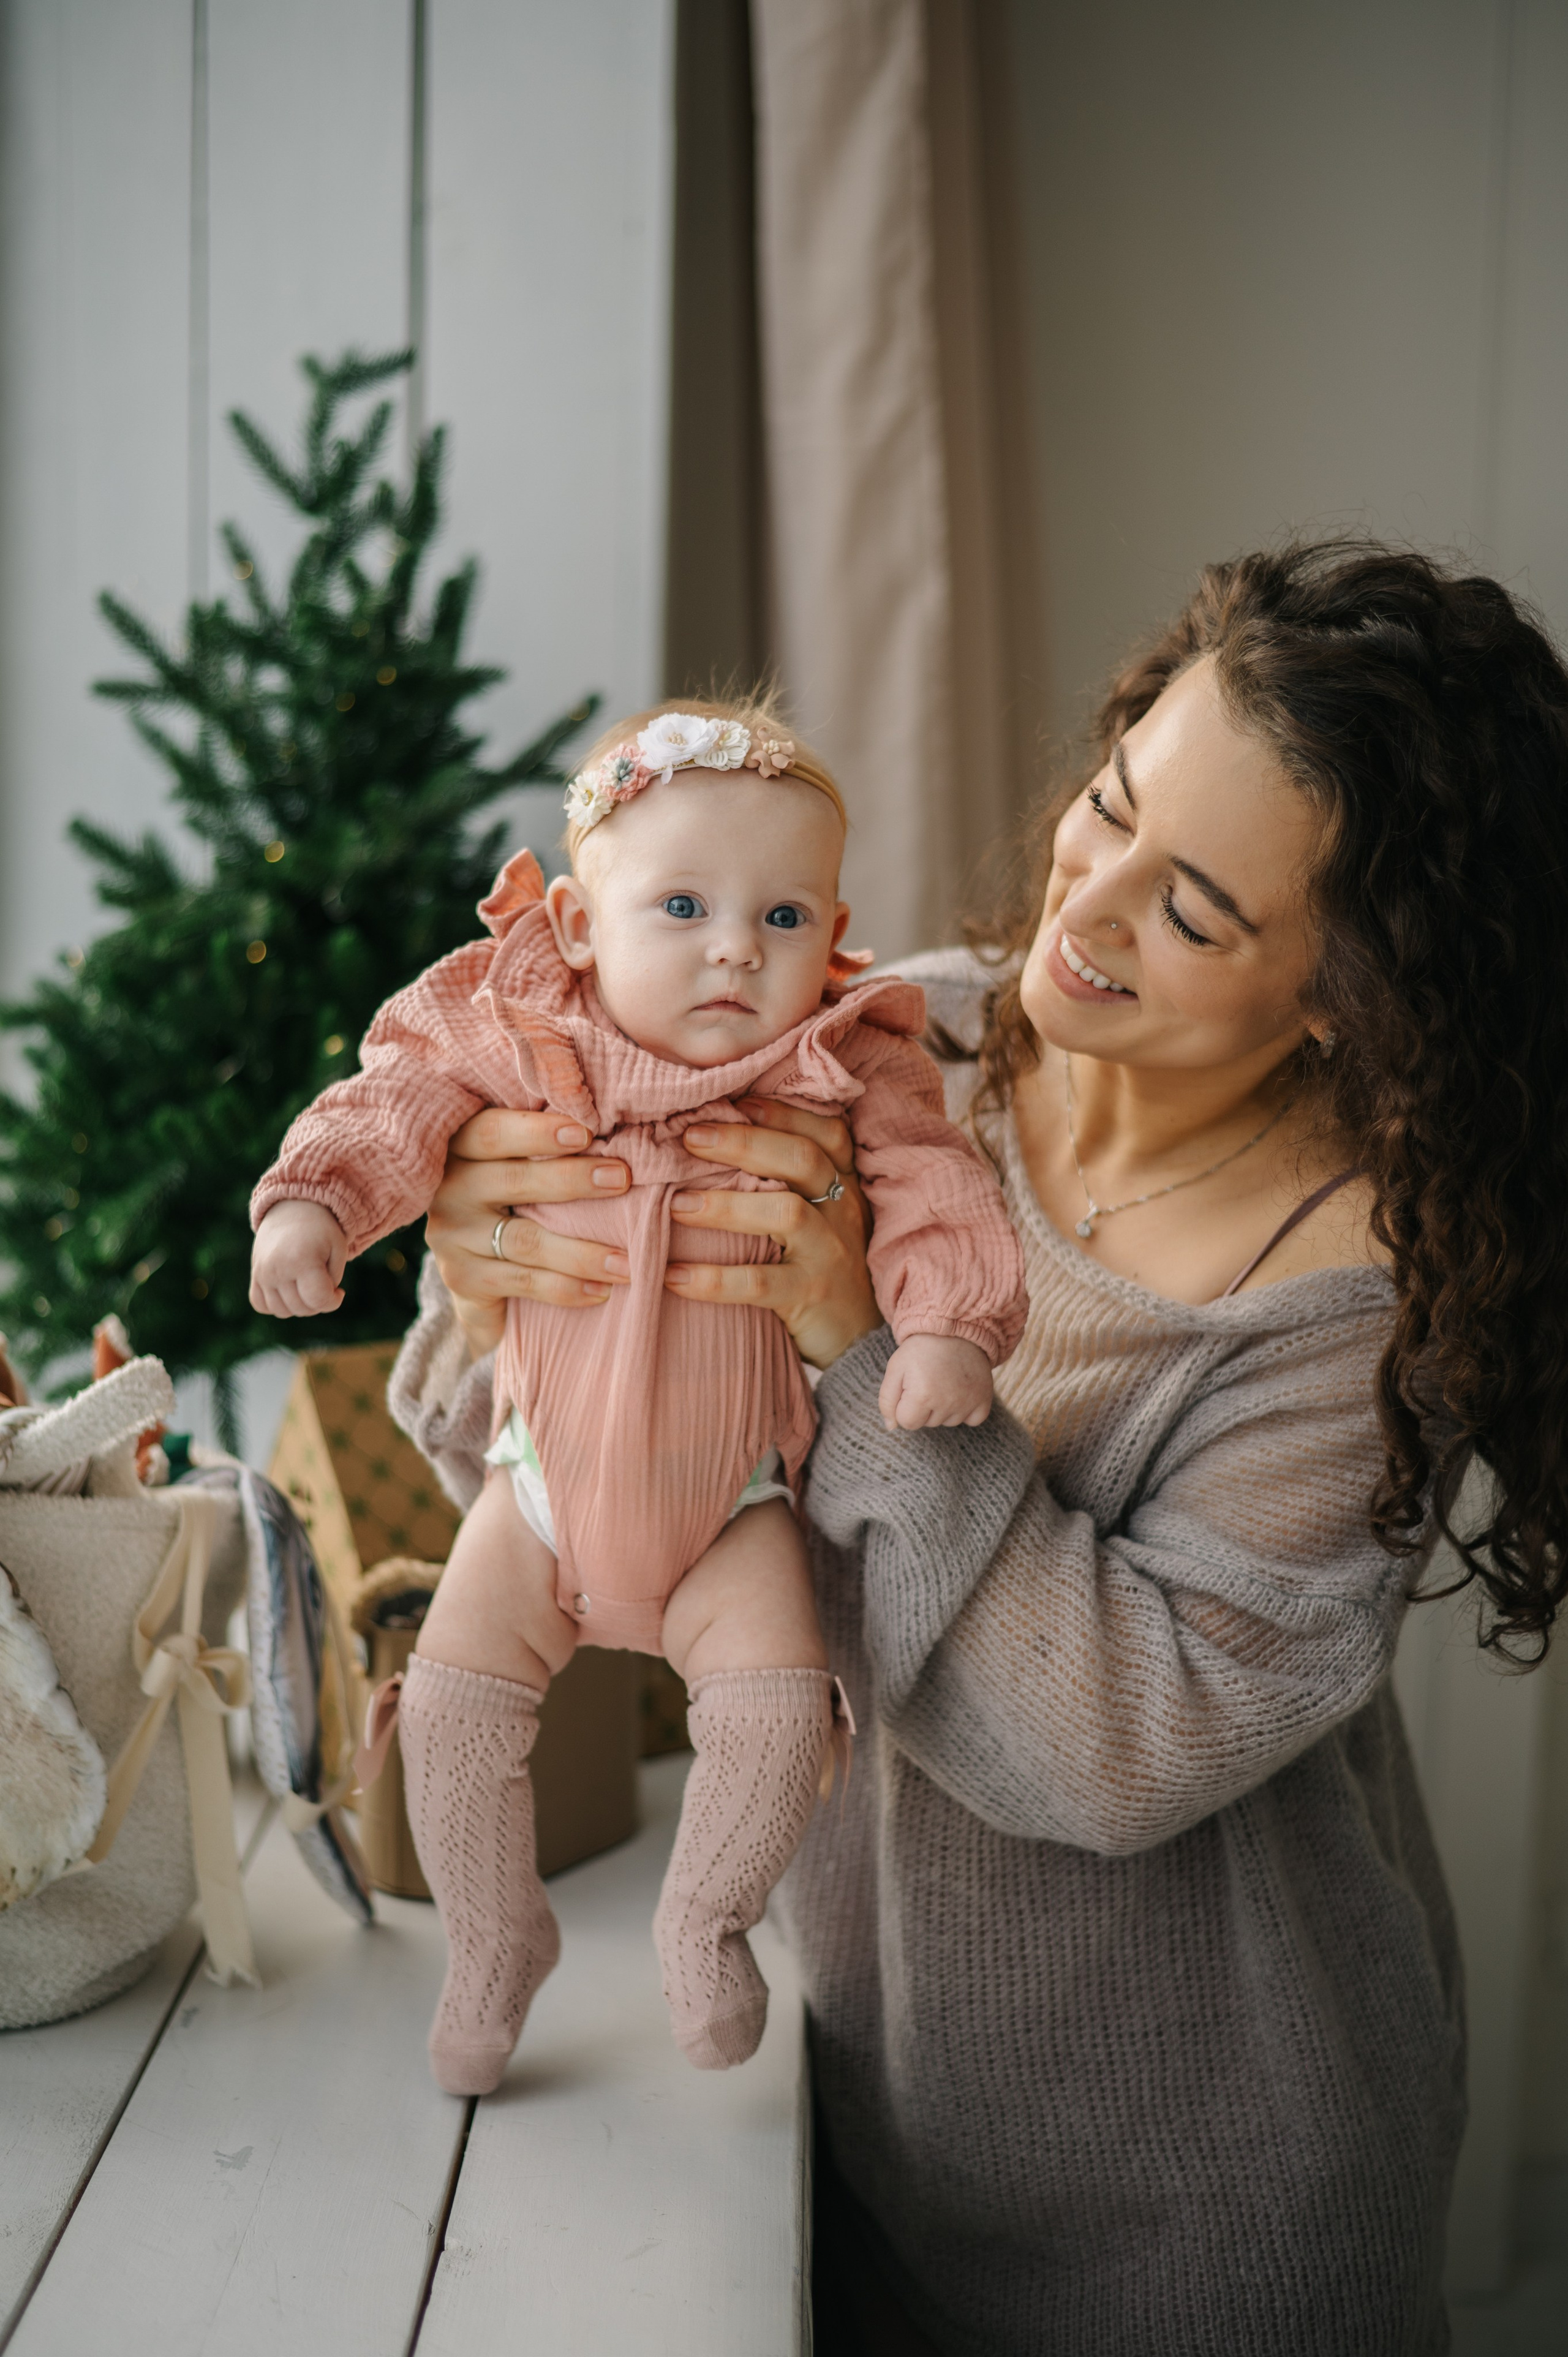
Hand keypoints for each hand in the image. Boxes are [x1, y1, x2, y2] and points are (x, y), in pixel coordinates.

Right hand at [250, 1200, 349, 1316]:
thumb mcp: (338, 1249)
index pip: (318, 1300)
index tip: (339, 1291)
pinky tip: (289, 1290)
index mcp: (302, 1259)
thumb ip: (333, 1280)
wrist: (292, 1208)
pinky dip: (276, 1305)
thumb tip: (318, 1303)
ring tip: (307, 1286)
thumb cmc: (321, 1230)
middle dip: (318, 1302)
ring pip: (282, 1311)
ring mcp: (262, 1273)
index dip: (333, 1301)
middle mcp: (277, 1268)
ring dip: (299, 1305)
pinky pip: (260, 1304)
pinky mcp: (255, 1275)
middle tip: (324, 1284)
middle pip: (302, 1308)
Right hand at [424, 1107, 630, 1357]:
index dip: (536, 1131)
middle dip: (571, 1178)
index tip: (586, 1132)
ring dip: (582, 1251)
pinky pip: (523, 1281)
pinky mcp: (462, 1279)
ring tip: (626, 1260)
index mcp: (460, 1149)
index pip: (491, 1132)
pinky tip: (602, 1289)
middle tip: (621, 1179)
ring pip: (524, 1240)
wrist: (478, 1277)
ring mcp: (451, 1237)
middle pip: (512, 1179)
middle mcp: (449, 1189)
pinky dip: (566, 1287)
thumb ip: (547, 1152)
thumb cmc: (514, 1204)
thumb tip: (616, 1138)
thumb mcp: (519, 1170)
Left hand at [663, 1098, 880, 1371]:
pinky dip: (714, 1279)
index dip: (784, 1112)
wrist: (859, 1340)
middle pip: (802, 1159)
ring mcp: (830, 1253)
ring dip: (727, 1205)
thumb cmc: (822, 1265)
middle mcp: (843, 1210)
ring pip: (786, 1214)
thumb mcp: (819, 1216)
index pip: (826, 1132)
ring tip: (677, 1204)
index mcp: (842, 1183)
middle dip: (744, 1143)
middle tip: (690, 1138)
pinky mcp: (812, 1296)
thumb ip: (785, 1182)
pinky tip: (674, 1276)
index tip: (737, 1101)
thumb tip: (715, 1140)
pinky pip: (760, 1283)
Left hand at [878, 1334, 992, 1431]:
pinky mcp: (984, 1399)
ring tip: (944, 1381)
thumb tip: (891, 1427)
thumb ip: (887, 1400)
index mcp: (922, 1395)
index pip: (907, 1422)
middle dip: (924, 1407)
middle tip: (928, 1380)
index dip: (905, 1406)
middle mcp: (947, 1402)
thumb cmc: (921, 1350)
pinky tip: (960, 1391)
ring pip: (948, 1422)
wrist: (954, 1330)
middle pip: (928, 1423)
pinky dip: (967, 1410)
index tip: (911, 1386)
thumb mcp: (895, 1368)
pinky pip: (973, 1420)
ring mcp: (968, 1402)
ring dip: (944, 1407)